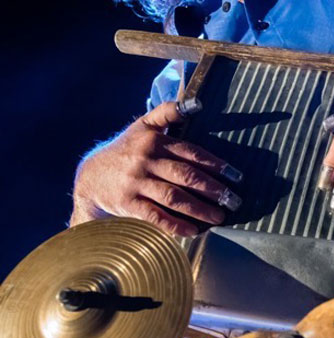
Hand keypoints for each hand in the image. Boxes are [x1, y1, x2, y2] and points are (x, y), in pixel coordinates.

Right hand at [70, 100, 242, 235]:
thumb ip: (168, 114)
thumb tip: (197, 103)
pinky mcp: (127, 203)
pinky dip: (175, 225)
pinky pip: (155, 216)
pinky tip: (192, 231)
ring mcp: (136, 182)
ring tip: (219, 217)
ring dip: (199, 209)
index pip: (190, 152)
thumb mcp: (142, 126)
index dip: (215, 164)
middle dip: (213, 189)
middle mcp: (145, 160)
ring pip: (173, 196)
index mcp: (153, 141)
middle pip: (185, 175)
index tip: (236, 176)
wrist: (91, 177)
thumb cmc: (126, 151)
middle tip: (233, 200)